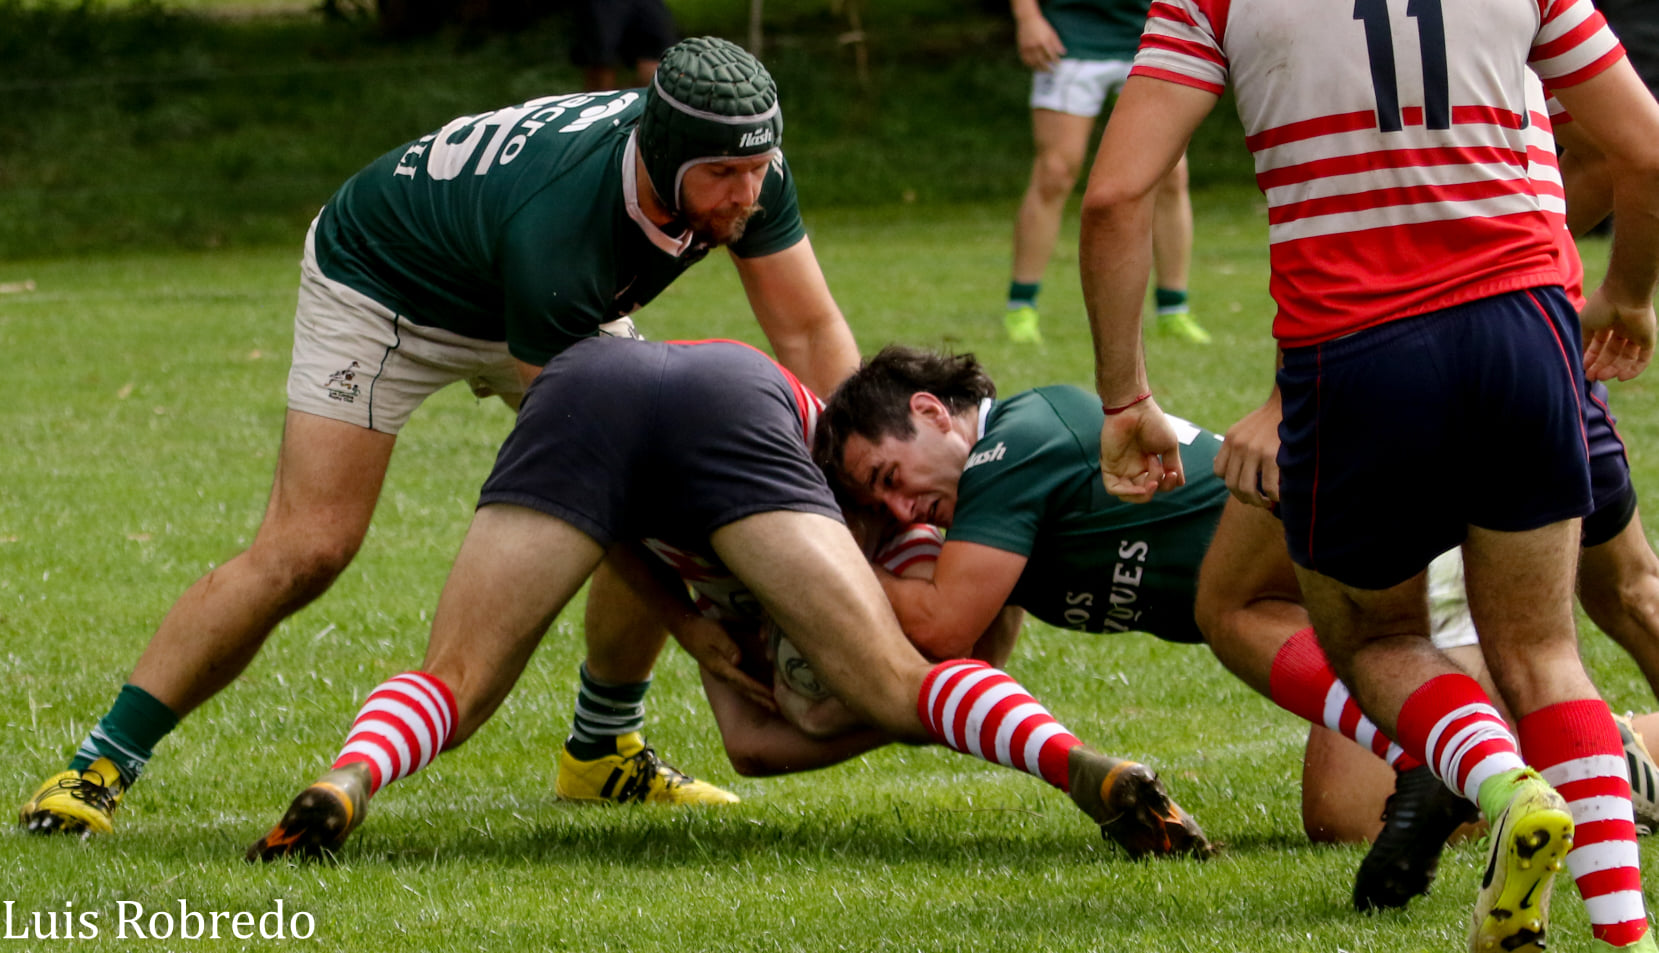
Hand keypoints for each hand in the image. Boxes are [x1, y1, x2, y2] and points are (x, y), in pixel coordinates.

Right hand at [671, 615, 777, 713]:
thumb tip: (738, 660)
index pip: (743, 681)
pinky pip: (741, 683)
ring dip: (758, 697)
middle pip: (745, 690)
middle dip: (761, 699)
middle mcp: (722, 675)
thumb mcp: (716, 634)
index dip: (758, 689)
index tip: (772, 696)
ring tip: (772, 706)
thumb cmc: (703, 630)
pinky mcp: (724, 670)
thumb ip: (728, 647)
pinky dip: (752, 690)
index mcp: (721, 668)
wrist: (687, 630)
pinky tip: (760, 693)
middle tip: (778, 709)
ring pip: (743, 689)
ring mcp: (723, 674)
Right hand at [1015, 14, 1064, 70]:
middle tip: (1052, 72)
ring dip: (1039, 69)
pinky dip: (1030, 65)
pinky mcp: (1021, 48)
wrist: (1027, 19)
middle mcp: (1035, 46)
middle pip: (1042, 61)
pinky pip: (1025, 60)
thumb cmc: (1041, 26)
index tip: (1058, 65)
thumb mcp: (1051, 33)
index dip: (1055, 61)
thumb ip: (1057, 43)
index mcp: (1044, 41)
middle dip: (1047, 68)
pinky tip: (1034, 67)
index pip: (1051, 55)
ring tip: (1043, 72)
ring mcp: (1027, 48)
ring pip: (1033, 63)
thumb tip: (1063, 53)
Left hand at [1098, 398, 1184, 502]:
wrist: (1134, 409)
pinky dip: (1128, 492)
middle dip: (1157, 488)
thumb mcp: (1169, 446)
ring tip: (1153, 481)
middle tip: (1163, 473)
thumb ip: (1173, 465)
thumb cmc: (1152, 422)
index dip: (1167, 484)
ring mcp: (1120, 467)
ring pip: (1128, 495)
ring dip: (1144, 494)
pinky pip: (1113, 488)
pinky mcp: (1108, 466)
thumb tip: (1180, 483)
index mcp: (1148, 463)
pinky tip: (1141, 487)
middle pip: (1143, 492)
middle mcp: (1134, 467)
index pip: (1157, 485)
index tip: (1172, 472)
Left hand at [1215, 392, 1281, 507]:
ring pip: (1247, 488)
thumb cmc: (1269, 420)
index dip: (1229, 483)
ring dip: (1257, 501)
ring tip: (1266, 502)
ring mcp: (1254, 451)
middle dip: (1243, 498)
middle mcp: (1238, 445)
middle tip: (1256, 501)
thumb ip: (1232, 447)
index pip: (1219, 471)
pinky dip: (1273, 496)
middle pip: (1231, 484)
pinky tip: (1278, 497)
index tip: (1243, 487)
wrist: (1290, 404)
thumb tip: (1216, 463)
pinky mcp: (1272, 455)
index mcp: (1230, 439)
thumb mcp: (1243, 429)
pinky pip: (1268, 486)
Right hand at [1581, 287, 1656, 380]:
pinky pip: (1643, 359)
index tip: (1582, 369)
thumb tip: (1577, 356)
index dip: (1591, 358)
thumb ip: (1582, 340)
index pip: (1600, 345)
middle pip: (1612, 354)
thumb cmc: (1601, 305)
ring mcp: (1636, 334)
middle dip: (1601, 366)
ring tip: (1602, 377)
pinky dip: (1634, 370)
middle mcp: (1622, 329)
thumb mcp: (1585, 324)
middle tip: (1591, 377)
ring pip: (1626, 358)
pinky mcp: (1648, 339)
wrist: (1624, 293)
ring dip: (1614, 369)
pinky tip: (1621, 378)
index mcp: (1607, 323)